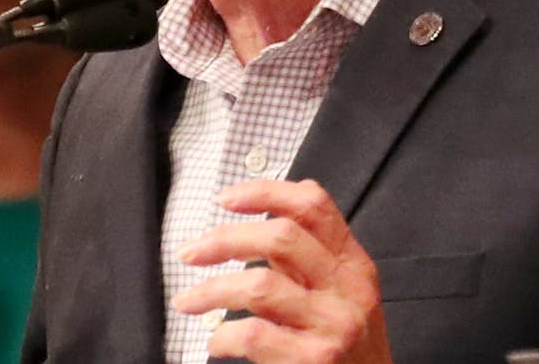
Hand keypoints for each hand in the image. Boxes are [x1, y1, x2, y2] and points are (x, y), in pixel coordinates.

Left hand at [171, 179, 390, 362]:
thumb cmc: (347, 344)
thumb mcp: (339, 293)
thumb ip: (302, 261)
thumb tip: (242, 231)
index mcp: (352, 263)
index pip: (313, 205)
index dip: (266, 192)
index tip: (225, 198)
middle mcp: (348, 289)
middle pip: (281, 238)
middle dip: (224, 240)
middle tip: (189, 253)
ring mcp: (334, 325)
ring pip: (260, 285)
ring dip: (211, 290)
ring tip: (186, 301)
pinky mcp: (315, 360)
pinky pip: (254, 335)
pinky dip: (223, 336)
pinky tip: (216, 342)